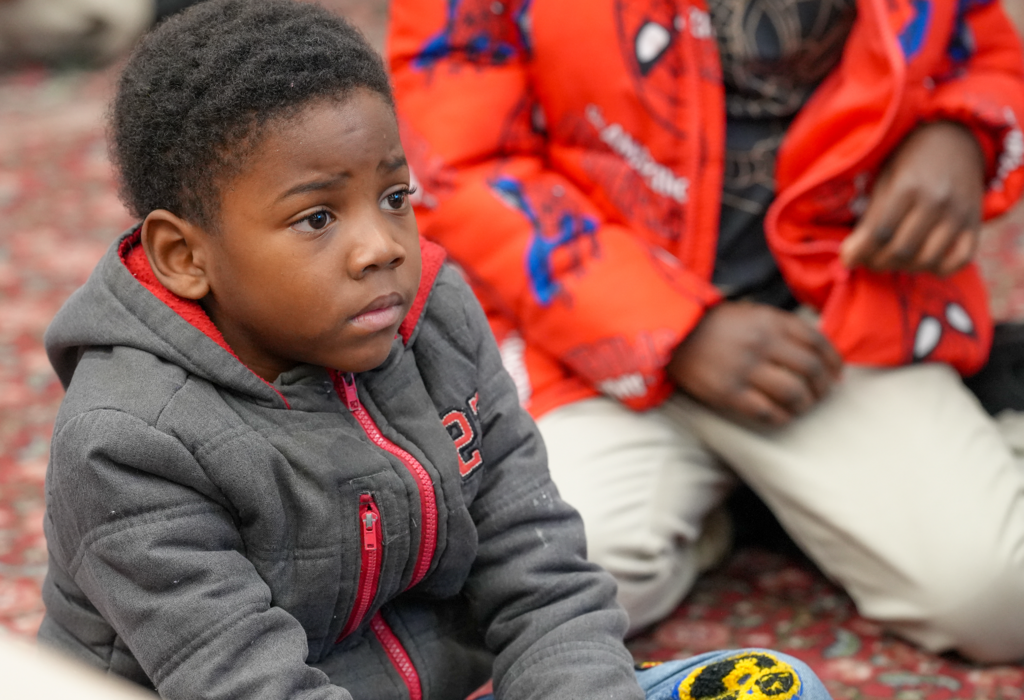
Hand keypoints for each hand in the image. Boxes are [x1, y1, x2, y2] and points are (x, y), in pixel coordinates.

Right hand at [667, 302, 842, 425]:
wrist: (674, 336)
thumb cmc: (717, 326)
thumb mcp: (753, 314)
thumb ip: (784, 329)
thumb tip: (819, 357)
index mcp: (770, 321)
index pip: (817, 342)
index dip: (834, 361)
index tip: (836, 374)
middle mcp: (761, 343)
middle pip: (810, 370)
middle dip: (824, 386)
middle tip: (823, 394)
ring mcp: (745, 369)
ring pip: (794, 393)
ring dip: (806, 404)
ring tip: (803, 406)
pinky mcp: (729, 393)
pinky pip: (767, 412)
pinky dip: (781, 418)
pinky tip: (782, 416)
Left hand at [840, 120, 984, 275]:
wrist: (953, 140)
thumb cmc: (909, 162)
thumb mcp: (885, 181)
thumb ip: (869, 219)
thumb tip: (849, 257)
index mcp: (908, 186)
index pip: (880, 233)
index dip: (861, 252)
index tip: (849, 260)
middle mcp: (937, 201)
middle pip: (902, 250)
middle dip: (878, 262)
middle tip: (869, 260)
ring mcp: (959, 214)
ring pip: (927, 259)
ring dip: (904, 267)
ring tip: (892, 260)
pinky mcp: (975, 223)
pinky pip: (960, 260)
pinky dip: (939, 268)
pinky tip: (922, 260)